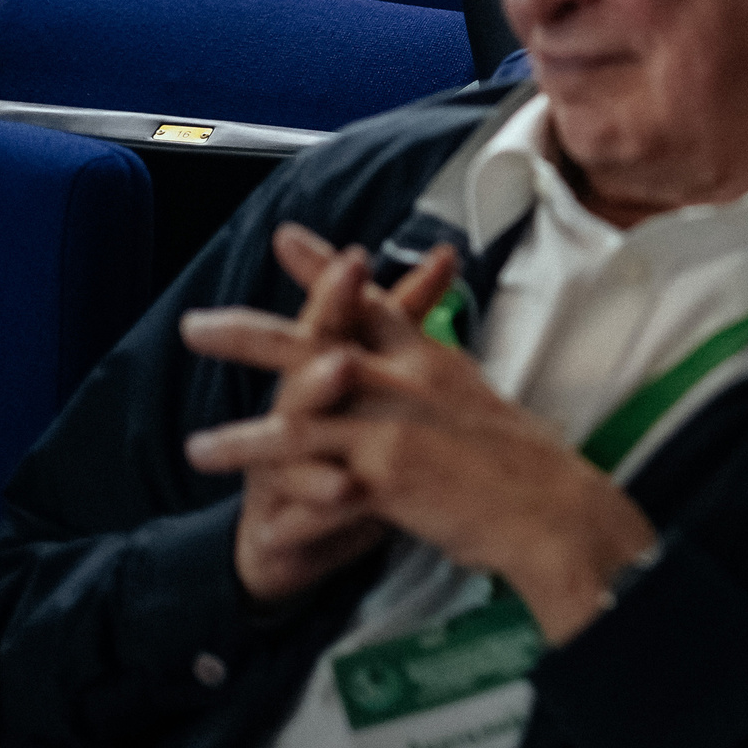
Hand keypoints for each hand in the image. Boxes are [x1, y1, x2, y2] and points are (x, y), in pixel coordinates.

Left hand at [185, 239, 656, 644]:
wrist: (553, 507)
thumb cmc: (527, 464)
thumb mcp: (479, 402)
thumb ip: (441, 383)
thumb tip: (425, 371)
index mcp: (431, 361)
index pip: (370, 304)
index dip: (324, 270)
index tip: (286, 240)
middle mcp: (408, 381)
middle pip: (320, 341)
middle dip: (252, 333)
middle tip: (197, 324)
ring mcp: (394, 425)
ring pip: (302, 407)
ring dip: (242, 417)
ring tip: (194, 431)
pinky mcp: (387, 473)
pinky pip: (312, 474)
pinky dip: (268, 477)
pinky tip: (231, 484)